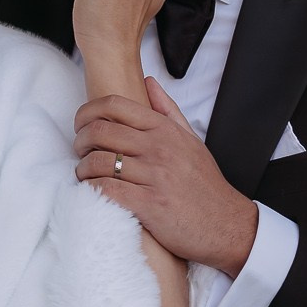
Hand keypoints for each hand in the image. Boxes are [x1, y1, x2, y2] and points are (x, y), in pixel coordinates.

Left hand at [75, 77, 258, 275]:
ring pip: (98, 162)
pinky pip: (107, 190)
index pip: (115, 105)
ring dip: (83, 169)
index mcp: (165, 130)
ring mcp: (154, 176)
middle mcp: (159, 148)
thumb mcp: (192, 140)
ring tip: (85, 176)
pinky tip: (94, 193)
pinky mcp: (149, 205)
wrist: (226, 225)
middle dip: (80, 141)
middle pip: (100, 131)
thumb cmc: (205, 185)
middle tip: (80, 152)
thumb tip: (149, 82)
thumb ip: (168, 110)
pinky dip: (92, 191)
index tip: (81, 124)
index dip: (88, 111)